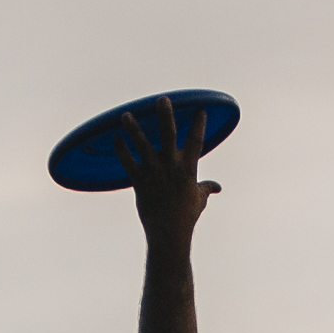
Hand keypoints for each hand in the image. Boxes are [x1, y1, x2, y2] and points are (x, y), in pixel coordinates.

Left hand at [112, 97, 219, 236]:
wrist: (169, 233)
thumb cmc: (186, 216)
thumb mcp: (200, 200)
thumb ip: (207, 188)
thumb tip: (217, 187)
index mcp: (188, 168)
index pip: (196, 140)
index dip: (199, 124)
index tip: (200, 109)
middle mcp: (171, 165)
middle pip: (168, 135)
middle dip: (165, 116)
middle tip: (163, 99)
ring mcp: (154, 172)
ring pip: (142, 145)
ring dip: (133, 129)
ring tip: (126, 115)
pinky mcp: (139, 181)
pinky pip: (127, 161)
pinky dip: (121, 149)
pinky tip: (115, 137)